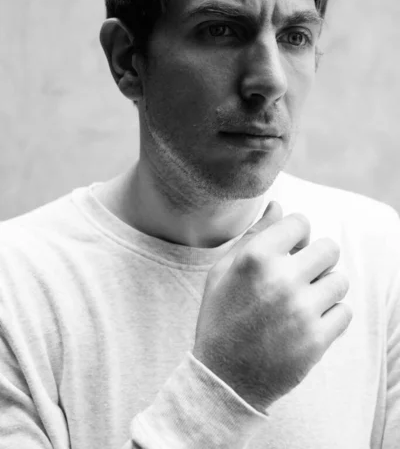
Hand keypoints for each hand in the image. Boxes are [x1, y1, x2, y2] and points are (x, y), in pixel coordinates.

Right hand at [193, 201, 352, 411]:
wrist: (224, 379)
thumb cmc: (221, 317)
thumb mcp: (223, 271)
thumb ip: (254, 235)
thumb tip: (279, 206)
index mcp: (255, 258)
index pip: (300, 222)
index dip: (296, 233)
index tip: (289, 248)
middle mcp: (281, 279)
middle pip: (329, 248)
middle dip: (317, 257)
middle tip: (301, 273)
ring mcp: (301, 311)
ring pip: (340, 280)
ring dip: (325, 286)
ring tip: (305, 299)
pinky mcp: (316, 340)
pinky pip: (345, 311)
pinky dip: (331, 315)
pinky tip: (310, 321)